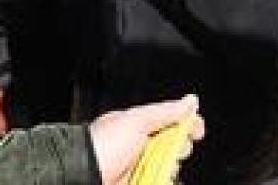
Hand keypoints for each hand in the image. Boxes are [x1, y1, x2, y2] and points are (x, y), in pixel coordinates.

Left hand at [89, 95, 205, 184]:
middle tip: (175, 152)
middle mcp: (138, 146)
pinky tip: (163, 178)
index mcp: (138, 126)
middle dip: (179, 150)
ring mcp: (136, 168)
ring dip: (170, 169)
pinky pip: (156, 181)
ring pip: (166, 168)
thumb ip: (166, 111)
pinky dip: (162, 180)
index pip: (171, 121)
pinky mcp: (135, 183)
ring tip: (164, 170)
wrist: (81, 175)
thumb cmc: (104, 145)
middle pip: (172, 147)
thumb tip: (191, 101)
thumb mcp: (137, 120)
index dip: (187, 125)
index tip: (197, 132)